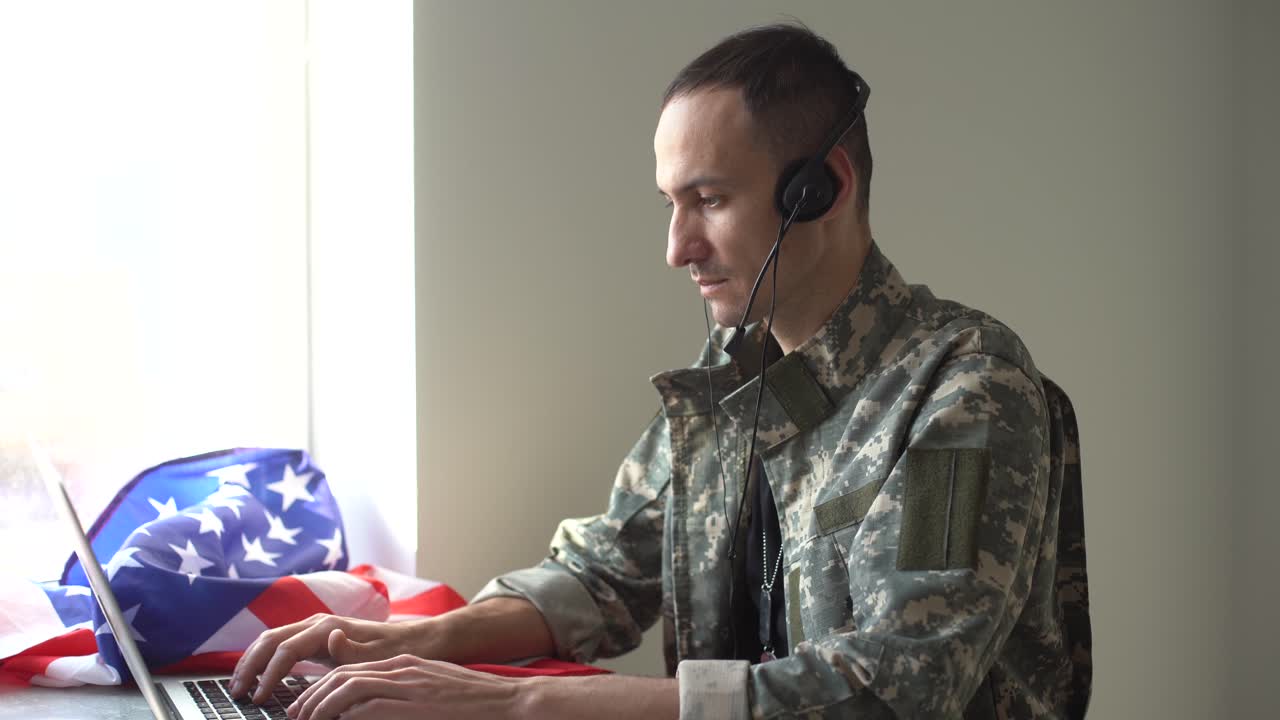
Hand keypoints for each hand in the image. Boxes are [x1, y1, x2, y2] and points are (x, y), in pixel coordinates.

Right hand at [230, 613, 422, 703]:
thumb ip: (351, 650)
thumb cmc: (396, 651)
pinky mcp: (317, 635)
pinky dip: (265, 657)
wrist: (414, 639)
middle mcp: (318, 622)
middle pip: (270, 640)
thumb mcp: (377, 656)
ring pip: (272, 639)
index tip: (260, 699)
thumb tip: (330, 638)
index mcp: (328, 628)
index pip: (286, 650)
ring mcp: (316, 627)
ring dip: (252, 660)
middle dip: (249, 665)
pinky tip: (259, 676)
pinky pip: (282, 643)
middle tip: (236, 693)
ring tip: (239, 686)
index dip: (269, 675)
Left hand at [285, 654, 527, 719]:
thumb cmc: (473, 702)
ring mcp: (409, 685)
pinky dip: (346, 715)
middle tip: (296, 716)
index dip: (323, 688)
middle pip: (344, 675)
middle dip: (313, 696)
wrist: (507, 700)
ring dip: (321, 706)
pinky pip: (369, 707)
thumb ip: (404, 694)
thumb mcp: (432, 689)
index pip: (352, 669)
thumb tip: (371, 710)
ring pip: (349, 687)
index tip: (306, 708)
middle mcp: (402, 669)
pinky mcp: (414, 704)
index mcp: (405, 664)